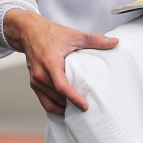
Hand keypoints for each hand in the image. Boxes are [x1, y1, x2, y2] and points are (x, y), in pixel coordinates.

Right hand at [3, 9, 117, 114]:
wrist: (28, 31)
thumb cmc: (50, 33)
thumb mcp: (73, 35)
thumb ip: (94, 40)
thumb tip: (114, 42)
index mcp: (50, 63)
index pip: (62, 87)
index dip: (73, 99)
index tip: (85, 106)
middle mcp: (40, 74)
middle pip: (58, 97)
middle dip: (72, 105)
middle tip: (88, 110)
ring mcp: (35, 80)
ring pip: (51, 101)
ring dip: (64, 107)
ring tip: (79, 111)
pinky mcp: (33, 83)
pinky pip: (44, 101)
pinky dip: (55, 107)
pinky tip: (66, 109)